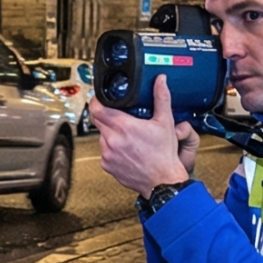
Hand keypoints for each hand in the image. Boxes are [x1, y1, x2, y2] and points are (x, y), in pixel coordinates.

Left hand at [89, 76, 197, 197]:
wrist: (162, 181)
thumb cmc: (164, 155)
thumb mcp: (165, 122)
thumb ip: (161, 98)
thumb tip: (160, 81)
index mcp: (124, 127)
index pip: (97, 108)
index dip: (97, 100)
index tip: (101, 98)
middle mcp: (112, 140)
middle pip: (98, 120)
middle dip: (106, 116)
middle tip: (119, 116)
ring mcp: (107, 154)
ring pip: (101, 136)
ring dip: (110, 133)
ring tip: (127, 136)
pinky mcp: (106, 165)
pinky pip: (104, 151)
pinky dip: (112, 148)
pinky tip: (126, 149)